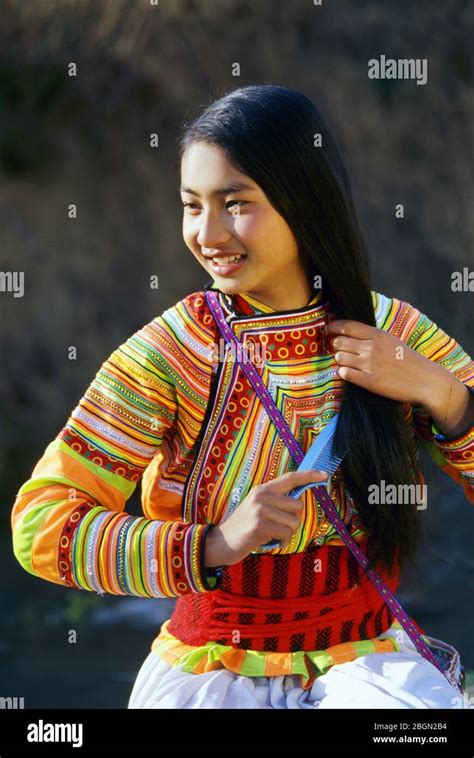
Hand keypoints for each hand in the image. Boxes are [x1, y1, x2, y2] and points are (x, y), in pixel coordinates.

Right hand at [204, 469, 327, 566]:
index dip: (308, 476)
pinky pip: (286, 534)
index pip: (290, 478)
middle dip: (293, 521)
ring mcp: (260, 510)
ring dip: (287, 534)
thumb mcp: (258, 508)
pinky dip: (282, 542)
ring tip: (271, 536)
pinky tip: (269, 542)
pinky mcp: (259, 525)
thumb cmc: (244, 527)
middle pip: (297, 506)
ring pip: (294, 522)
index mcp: (262, 490)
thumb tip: (298, 505)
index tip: (324, 475)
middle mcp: (261, 496)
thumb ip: (276, 503)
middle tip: (278, 528)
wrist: (221, 543)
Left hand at [326, 319, 449, 405]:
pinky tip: (349, 373)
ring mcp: (369, 365)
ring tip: (347, 363)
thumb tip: (351, 334)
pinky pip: (345, 373)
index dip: (334, 327)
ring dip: (339, 360)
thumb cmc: (409, 360)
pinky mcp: (369, 381)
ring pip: (339, 358)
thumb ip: (372, 337)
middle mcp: (371, 348)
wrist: (425, 380)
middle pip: (339, 342)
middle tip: (338, 349)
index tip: (328, 329)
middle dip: (336, 345)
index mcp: (377, 335)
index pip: (347, 326)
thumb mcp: (391, 340)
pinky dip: (343, 373)